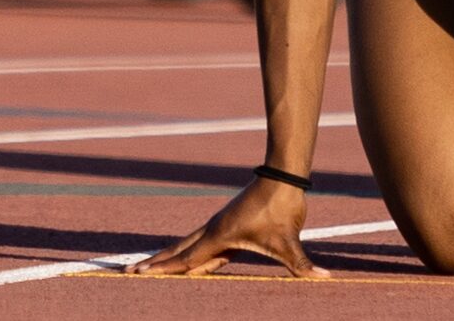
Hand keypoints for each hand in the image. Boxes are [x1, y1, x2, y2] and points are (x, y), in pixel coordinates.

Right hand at [129, 176, 325, 278]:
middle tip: (128, 273)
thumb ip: (302, 264)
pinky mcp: (225, 223)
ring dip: (165, 256)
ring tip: (145, 267)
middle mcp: (213, 230)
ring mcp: (217, 225)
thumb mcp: (290, 240)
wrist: (282, 176)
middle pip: (177, 251)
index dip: (164, 270)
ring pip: (185, 244)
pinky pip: (198, 241)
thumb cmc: (282, 207)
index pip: (187, 259)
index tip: (140, 275)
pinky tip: (181, 260)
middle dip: (154, 263)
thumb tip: (325, 278)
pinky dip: (183, 251)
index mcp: (221, 236)